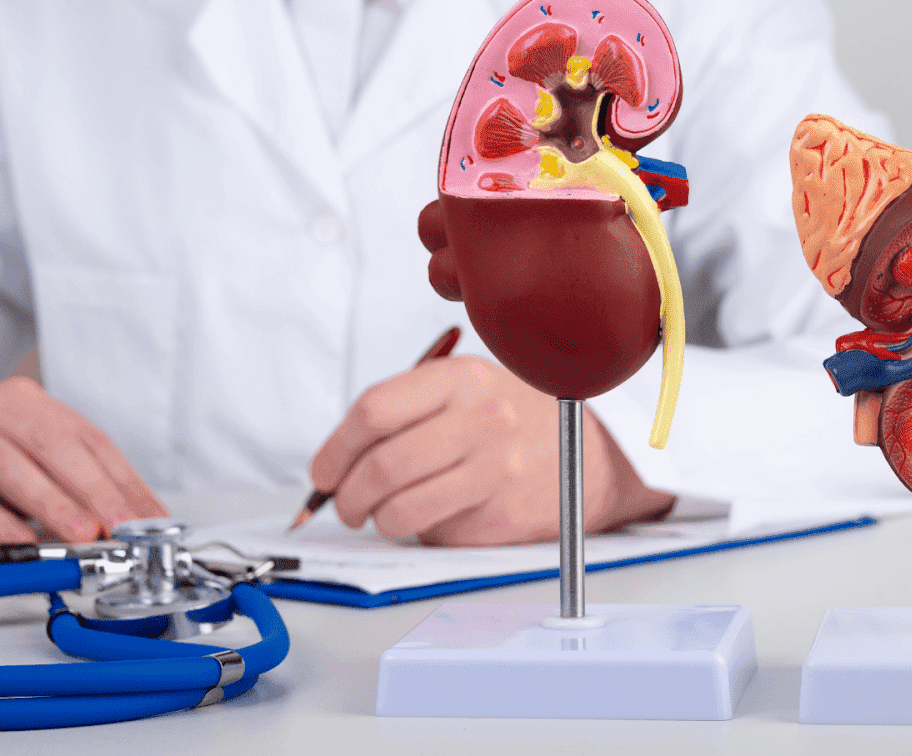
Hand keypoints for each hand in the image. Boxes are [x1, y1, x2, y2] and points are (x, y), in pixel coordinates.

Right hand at [0, 377, 166, 544]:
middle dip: (93, 489)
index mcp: (27, 403)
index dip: (123, 480)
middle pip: (52, 445)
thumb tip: (119, 522)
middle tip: (119, 527)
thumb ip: (63, 483)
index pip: (88, 439)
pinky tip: (13, 540)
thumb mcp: (17, 460)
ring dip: (47, 500)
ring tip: (78, 532)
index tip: (148, 520)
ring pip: (5, 461)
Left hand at [310, 356, 675, 545]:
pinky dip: (420, 532)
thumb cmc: (511, 419)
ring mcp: (496, 471)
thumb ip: (403, 411)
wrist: (587, 456)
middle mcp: (481, 420)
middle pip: (382, 467)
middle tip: (345, 504)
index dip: (335, 449)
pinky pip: (435, 534)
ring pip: (401, 510)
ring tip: (381, 515)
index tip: (324, 471)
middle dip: (347, 496)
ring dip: (377, 520)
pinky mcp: (502, 517)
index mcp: (461, 379)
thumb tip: (333, 462)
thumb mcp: (464, 388)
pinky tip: (435, 515)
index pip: (373, 411)